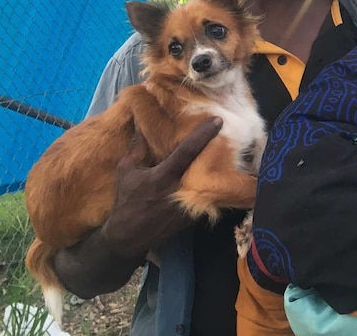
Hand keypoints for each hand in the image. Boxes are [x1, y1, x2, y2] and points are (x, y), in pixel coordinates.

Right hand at [101, 117, 222, 257]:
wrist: (129, 236)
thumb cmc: (127, 199)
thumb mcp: (127, 171)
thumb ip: (137, 147)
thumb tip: (141, 121)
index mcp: (163, 176)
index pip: (187, 151)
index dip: (203, 135)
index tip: (217, 120)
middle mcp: (181, 189)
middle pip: (207, 163)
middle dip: (219, 146)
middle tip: (229, 129)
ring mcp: (192, 203)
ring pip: (212, 178)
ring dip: (220, 162)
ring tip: (229, 145)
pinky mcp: (197, 213)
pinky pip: (209, 192)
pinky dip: (214, 179)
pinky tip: (219, 167)